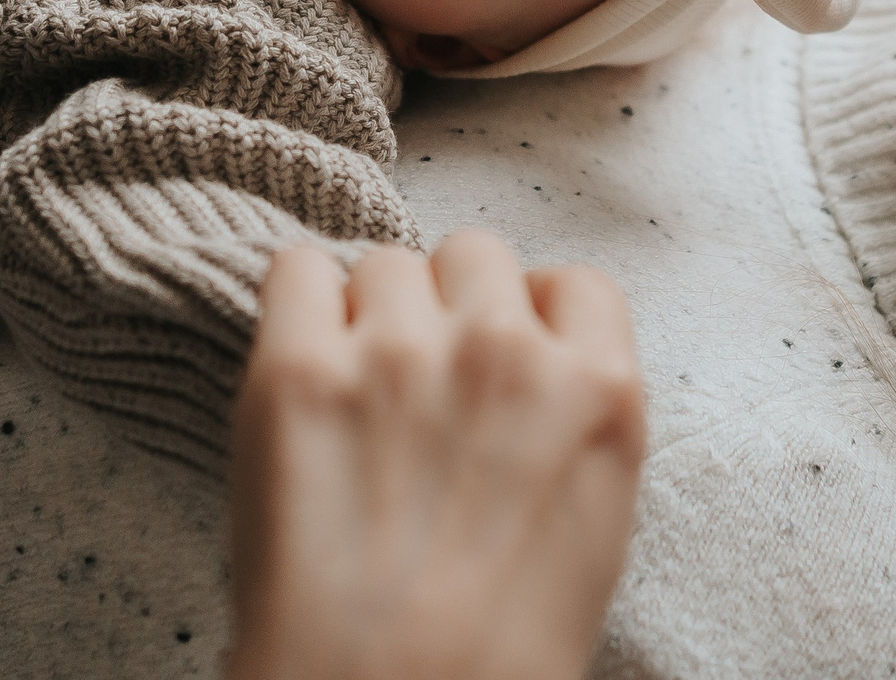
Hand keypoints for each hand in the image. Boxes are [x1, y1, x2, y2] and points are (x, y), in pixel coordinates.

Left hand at [226, 232, 646, 679]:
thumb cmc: (494, 658)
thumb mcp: (593, 533)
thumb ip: (570, 426)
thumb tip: (529, 373)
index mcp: (599, 393)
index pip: (575, 283)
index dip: (531, 313)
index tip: (500, 350)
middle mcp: (506, 351)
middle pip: (475, 255)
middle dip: (448, 306)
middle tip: (418, 380)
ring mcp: (399, 350)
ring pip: (383, 263)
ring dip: (368, 313)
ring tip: (352, 399)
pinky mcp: (300, 366)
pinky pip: (295, 269)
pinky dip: (296, 307)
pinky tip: (302, 371)